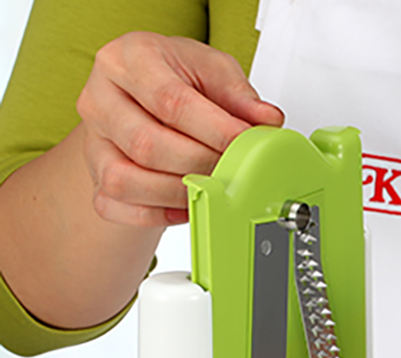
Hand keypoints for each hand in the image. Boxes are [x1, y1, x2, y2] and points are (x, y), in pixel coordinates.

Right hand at [76, 32, 282, 226]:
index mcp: (129, 59)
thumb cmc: (176, 78)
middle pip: (147, 145)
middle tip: (232, 171)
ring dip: (176, 195)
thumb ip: (240, 96)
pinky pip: (114, 205)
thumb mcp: (212, 71)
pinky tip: (184, 207)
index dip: (215, 130)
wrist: (143, 94)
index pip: (170, 101)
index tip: (246, 145)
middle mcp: (100, 98)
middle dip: (200, 165)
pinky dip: (153, 215)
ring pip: (124, 180)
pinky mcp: (94, 175)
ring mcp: (93, 140)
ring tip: (209, 190)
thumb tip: (267, 121)